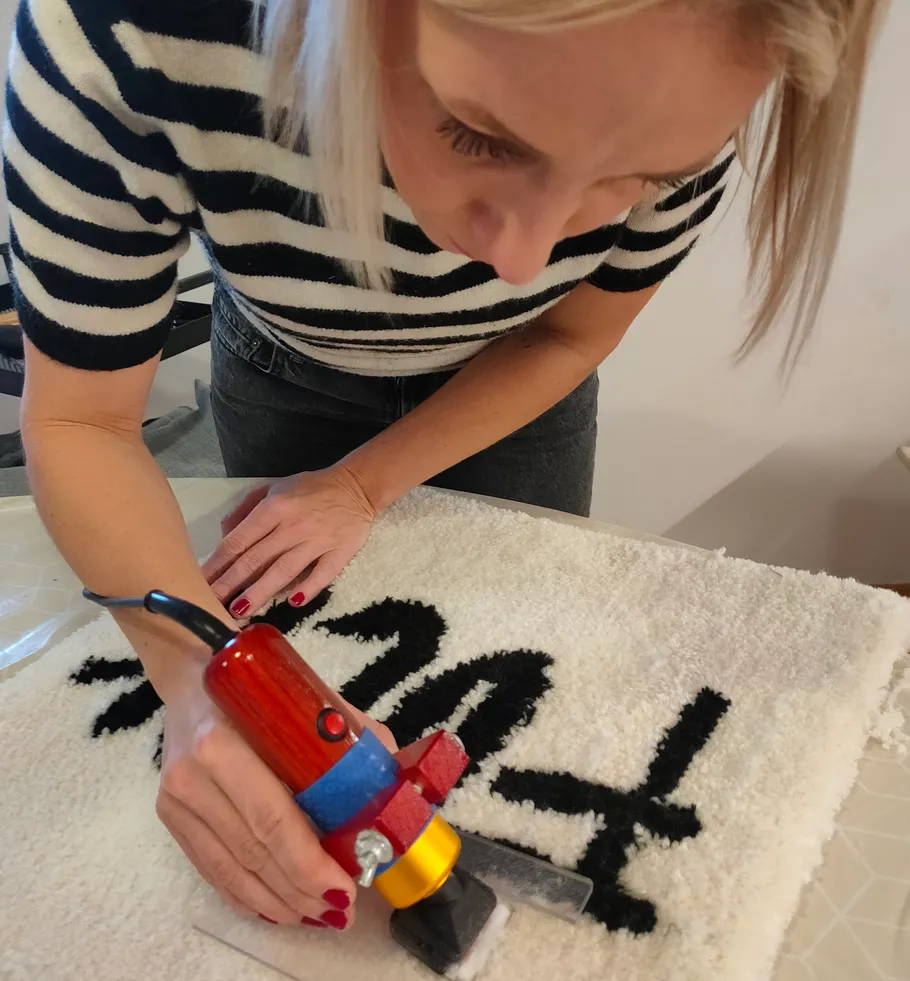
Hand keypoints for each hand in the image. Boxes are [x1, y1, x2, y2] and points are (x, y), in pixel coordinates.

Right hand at [156, 677, 396, 927]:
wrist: (193, 672)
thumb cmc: (260, 685)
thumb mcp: (309, 698)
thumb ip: (350, 737)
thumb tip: (395, 783)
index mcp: (224, 742)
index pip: (271, 819)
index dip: (308, 863)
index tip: (344, 888)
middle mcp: (192, 777)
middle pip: (253, 853)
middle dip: (300, 891)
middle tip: (340, 911)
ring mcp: (175, 801)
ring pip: (231, 870)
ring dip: (277, 903)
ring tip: (316, 917)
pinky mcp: (169, 816)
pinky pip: (211, 869)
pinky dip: (246, 895)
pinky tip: (277, 907)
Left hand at [202, 464, 375, 617]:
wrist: (357, 486)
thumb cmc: (310, 487)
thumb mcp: (273, 487)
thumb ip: (245, 508)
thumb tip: (224, 534)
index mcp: (273, 508)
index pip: (238, 542)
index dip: (217, 564)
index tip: (199, 583)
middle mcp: (291, 526)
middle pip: (255, 560)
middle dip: (230, 585)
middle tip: (211, 607)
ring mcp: (316, 541)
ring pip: (284, 570)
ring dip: (261, 591)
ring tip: (240, 612)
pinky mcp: (340, 552)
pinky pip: (323, 573)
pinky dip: (310, 587)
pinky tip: (295, 602)